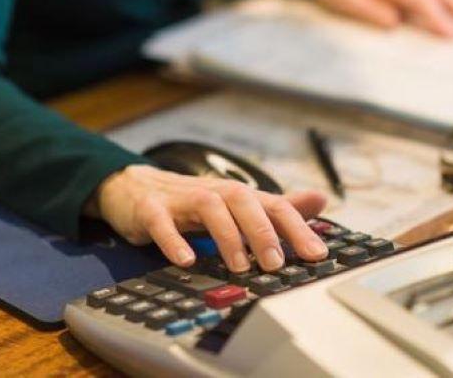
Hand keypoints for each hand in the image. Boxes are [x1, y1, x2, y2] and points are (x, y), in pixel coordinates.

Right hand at [90, 165, 328, 271]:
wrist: (132, 187)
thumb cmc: (190, 202)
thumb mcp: (235, 206)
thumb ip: (276, 208)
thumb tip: (320, 200)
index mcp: (236, 196)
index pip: (273, 205)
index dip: (296, 227)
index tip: (316, 254)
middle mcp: (213, 193)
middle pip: (243, 200)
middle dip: (262, 231)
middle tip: (276, 263)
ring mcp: (180, 199)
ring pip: (209, 207)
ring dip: (227, 236)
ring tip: (240, 265)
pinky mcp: (150, 210)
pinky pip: (162, 222)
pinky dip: (174, 241)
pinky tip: (186, 261)